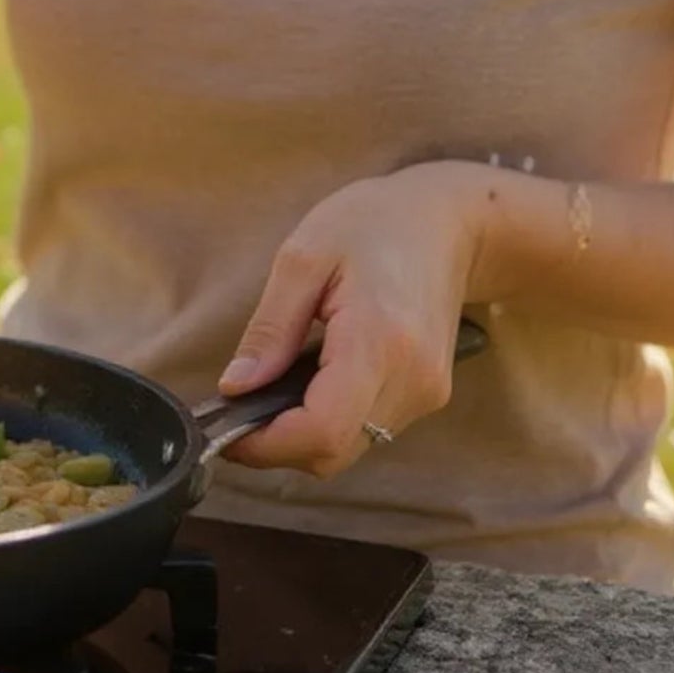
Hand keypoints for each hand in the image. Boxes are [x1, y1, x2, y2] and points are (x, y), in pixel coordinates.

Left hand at [216, 160, 491, 477]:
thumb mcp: (302, 258)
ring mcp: (426, 391)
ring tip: (267, 392)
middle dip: (278, 446)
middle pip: (334, 450)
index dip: (267, 443)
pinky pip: (368, 429)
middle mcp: (412, 379)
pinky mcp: (428, 393)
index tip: (226, 429)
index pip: (323, 429)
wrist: (447, 221)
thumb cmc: (374, 223)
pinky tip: (305, 384)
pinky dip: (329, 421)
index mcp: (380, 340)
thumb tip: (236, 386)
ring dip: (302, 435)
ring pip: (351, 447)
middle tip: (236, 410)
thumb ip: (270, 329)